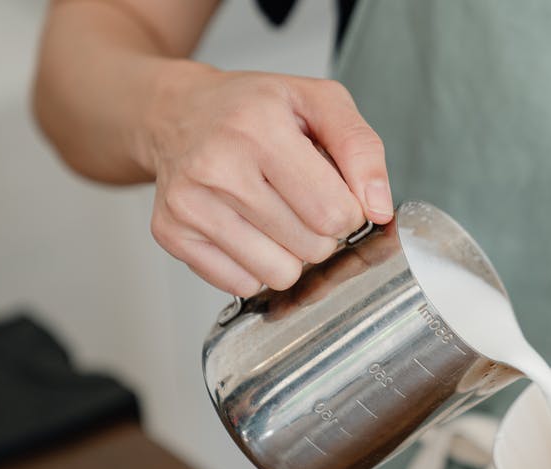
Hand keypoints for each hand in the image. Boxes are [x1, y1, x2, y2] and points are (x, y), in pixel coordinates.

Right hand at [138, 64, 393, 295]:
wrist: (178, 112)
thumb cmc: (253, 108)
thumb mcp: (319, 101)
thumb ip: (362, 149)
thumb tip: (378, 209)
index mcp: (260, 127)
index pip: (334, 212)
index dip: (349, 211)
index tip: (334, 192)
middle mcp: (218, 166)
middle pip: (311, 247)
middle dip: (322, 233)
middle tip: (302, 201)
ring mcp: (189, 203)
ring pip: (279, 274)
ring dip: (290, 253)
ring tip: (275, 215)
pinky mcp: (171, 233)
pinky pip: (242, 285)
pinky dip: (255, 265)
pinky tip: (246, 228)